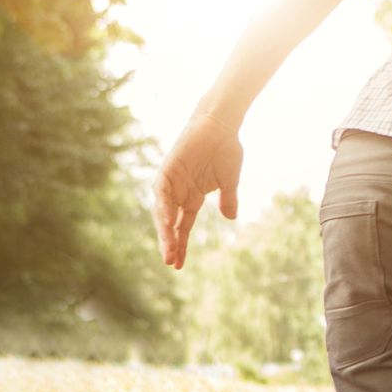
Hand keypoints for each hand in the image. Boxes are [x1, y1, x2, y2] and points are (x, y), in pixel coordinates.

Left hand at [155, 115, 242, 268]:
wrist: (221, 125)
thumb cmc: (226, 149)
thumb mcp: (229, 181)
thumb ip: (228, 199)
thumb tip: (230, 218)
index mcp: (192, 197)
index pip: (183, 226)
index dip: (181, 245)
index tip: (178, 265)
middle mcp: (178, 192)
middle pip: (170, 223)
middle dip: (170, 243)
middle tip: (171, 263)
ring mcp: (171, 181)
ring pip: (163, 211)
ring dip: (165, 230)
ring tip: (168, 250)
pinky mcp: (168, 170)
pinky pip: (162, 192)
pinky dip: (163, 207)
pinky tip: (166, 223)